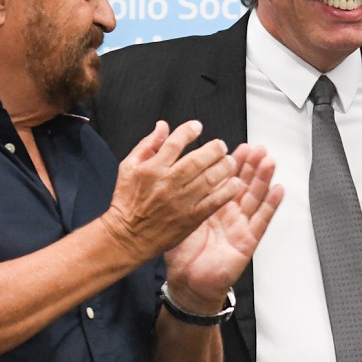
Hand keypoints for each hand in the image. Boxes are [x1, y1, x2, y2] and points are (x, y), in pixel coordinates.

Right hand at [101, 121, 241, 262]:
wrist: (128, 236)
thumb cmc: (127, 201)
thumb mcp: (129, 168)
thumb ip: (147, 145)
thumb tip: (163, 126)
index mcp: (152, 169)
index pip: (175, 143)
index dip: (189, 131)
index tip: (198, 126)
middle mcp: (168, 183)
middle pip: (197, 160)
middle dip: (214, 149)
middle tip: (221, 145)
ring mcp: (180, 201)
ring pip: (209, 179)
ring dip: (225, 167)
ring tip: (230, 161)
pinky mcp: (191, 217)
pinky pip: (214, 201)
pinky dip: (227, 191)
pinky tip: (234, 183)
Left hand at [164, 144, 282, 310]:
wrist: (187, 282)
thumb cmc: (182, 255)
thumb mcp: (176, 219)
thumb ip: (178, 197)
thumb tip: (170, 173)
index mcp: (212, 207)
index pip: (225, 180)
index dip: (232, 164)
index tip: (236, 147)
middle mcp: (229, 214)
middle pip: (244, 185)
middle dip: (251, 166)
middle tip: (256, 148)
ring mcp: (240, 226)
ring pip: (255, 197)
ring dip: (263, 178)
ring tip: (268, 161)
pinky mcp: (248, 241)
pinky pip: (262, 220)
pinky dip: (271, 205)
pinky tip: (278, 189)